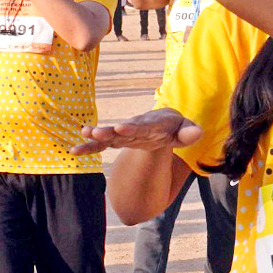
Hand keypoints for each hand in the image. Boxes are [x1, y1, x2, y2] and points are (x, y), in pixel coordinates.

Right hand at [72, 107, 202, 154]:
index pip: (143, 127)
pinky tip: (75, 150)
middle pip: (122, 130)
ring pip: (109, 136)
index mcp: (153, 125)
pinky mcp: (118, 139)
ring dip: (97, 137)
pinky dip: (90, 146)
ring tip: (84, 135)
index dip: (133, 128)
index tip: (122, 128)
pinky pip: (102, 144)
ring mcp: (125, 134)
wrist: (164, 121)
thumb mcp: (185, 130)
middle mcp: (136, 127)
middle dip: (110, 131)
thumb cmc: (175, 127)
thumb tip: (197, 133)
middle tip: (96, 131)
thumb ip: (190, 132)